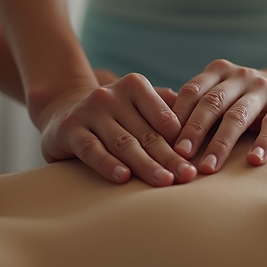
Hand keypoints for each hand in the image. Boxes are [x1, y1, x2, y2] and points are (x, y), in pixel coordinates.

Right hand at [35, 73, 196, 185]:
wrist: (61, 111)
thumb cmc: (113, 115)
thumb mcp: (139, 107)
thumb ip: (167, 110)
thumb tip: (205, 121)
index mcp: (134, 86)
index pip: (164, 116)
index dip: (183, 140)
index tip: (198, 159)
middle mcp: (110, 94)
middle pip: (147, 133)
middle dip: (170, 157)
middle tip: (188, 176)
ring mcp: (88, 111)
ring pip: (123, 142)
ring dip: (146, 164)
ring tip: (165, 181)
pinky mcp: (68, 130)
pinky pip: (92, 149)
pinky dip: (108, 164)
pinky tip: (124, 177)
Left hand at [171, 59, 266, 173]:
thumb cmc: (244, 101)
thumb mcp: (221, 95)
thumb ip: (196, 106)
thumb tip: (153, 133)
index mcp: (218, 73)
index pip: (192, 92)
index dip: (175, 116)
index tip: (160, 142)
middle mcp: (240, 77)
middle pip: (212, 103)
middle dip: (193, 131)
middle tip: (179, 156)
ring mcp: (264, 90)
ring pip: (238, 116)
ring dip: (221, 144)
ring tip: (208, 169)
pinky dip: (264, 143)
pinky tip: (255, 161)